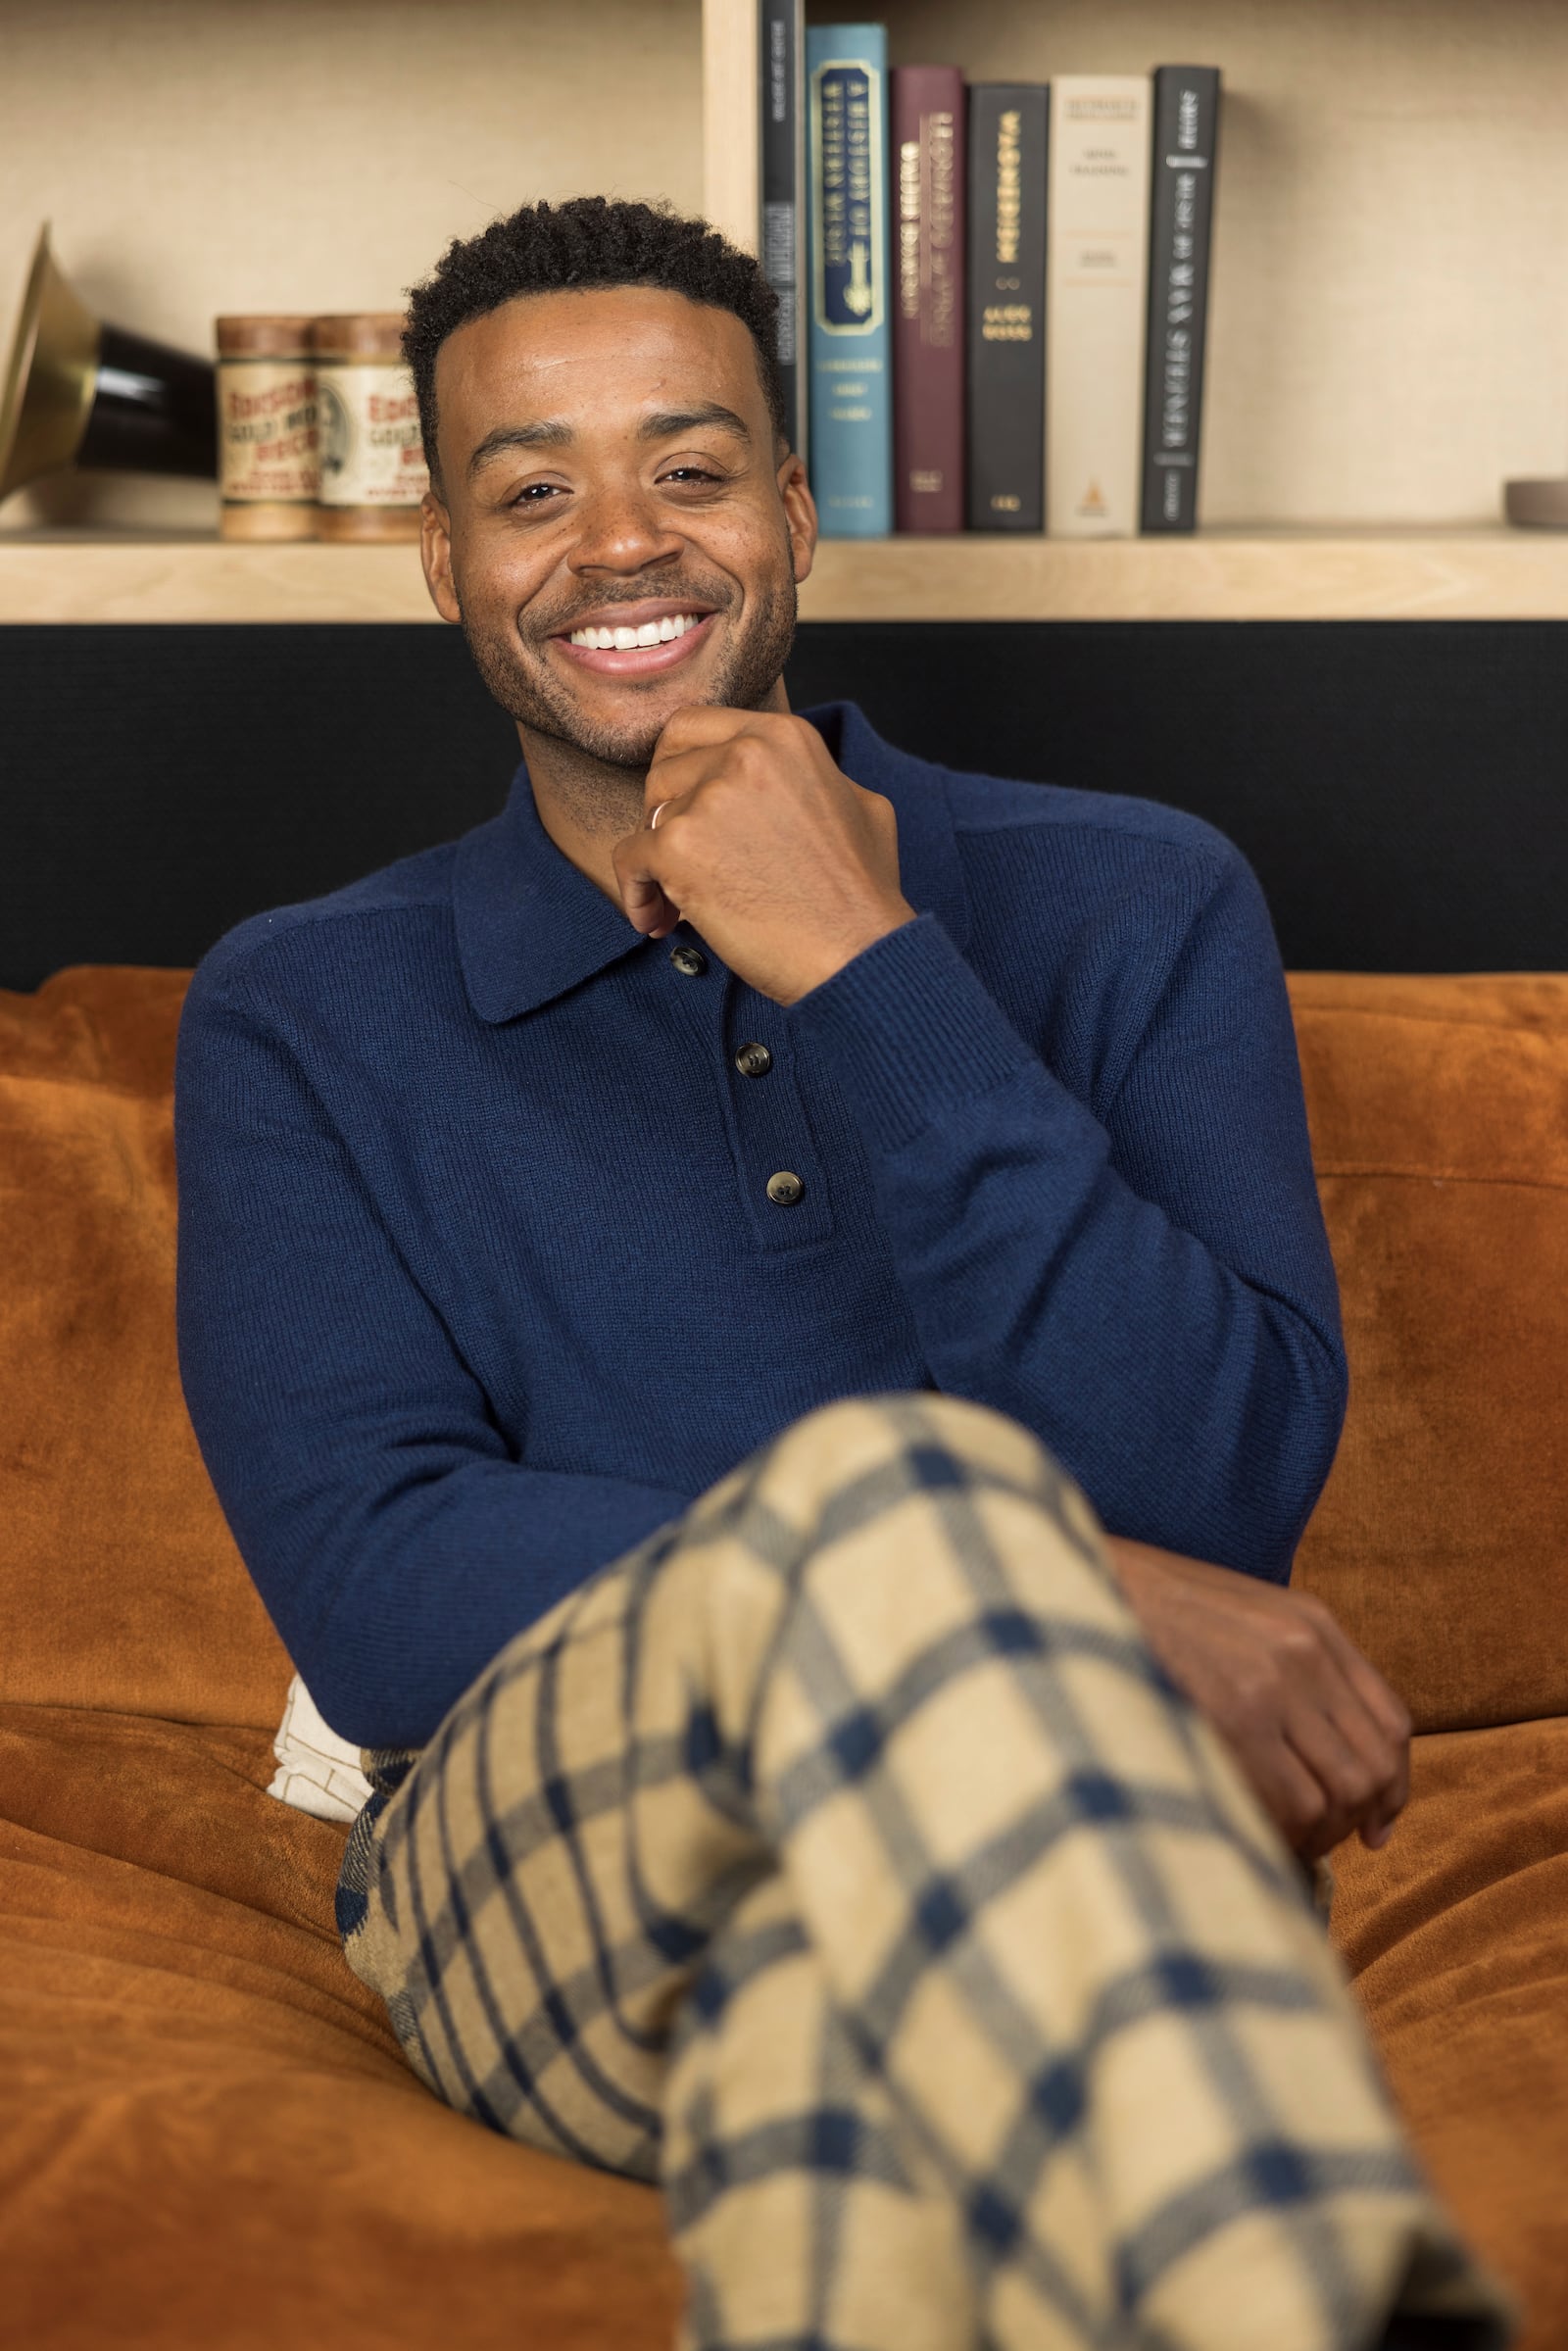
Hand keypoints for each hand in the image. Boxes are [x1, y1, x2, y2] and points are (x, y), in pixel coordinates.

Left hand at [610, 706, 916, 1003]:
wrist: (857, 955)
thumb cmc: (862, 895)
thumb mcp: (859, 806)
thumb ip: (808, 779)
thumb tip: (785, 781)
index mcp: (783, 736)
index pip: (691, 727)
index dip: (678, 769)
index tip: (683, 805)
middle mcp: (745, 754)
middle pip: (663, 773)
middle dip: (664, 817)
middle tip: (683, 860)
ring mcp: (709, 798)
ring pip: (647, 820)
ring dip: (655, 863)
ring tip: (677, 905)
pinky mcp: (679, 847)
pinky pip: (629, 860)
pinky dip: (636, 894)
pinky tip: (658, 921)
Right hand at [1104, 1537, 1411, 1861]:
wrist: (1076, 1583)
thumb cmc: (1142, 1609)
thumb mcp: (1234, 1614)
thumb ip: (1285, 1665)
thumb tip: (1317, 1751)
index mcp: (1311, 1624)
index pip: (1391, 1723)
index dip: (1391, 1787)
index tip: (1374, 1826)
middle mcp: (1304, 1652)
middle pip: (1372, 1767)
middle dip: (1354, 1820)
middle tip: (1318, 1843)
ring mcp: (1272, 1684)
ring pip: (1338, 1795)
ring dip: (1316, 1836)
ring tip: (1275, 1842)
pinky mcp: (1234, 1716)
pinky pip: (1293, 1804)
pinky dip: (1282, 1835)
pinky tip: (1249, 1834)